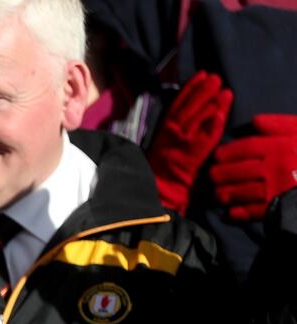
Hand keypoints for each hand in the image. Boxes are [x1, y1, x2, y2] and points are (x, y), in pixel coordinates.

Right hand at [147, 71, 233, 214]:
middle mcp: (173, 131)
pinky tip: (221, 115)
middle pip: (190, 106)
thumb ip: (173, 127)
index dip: (191, 87)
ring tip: (224, 90)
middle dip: (203, 90)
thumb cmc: (161, 166)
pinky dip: (213, 126)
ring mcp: (184, 141)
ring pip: (199, 118)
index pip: (179, 102)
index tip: (202, 74)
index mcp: (165, 127)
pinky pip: (205, 137)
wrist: (159, 187)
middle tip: (216, 77)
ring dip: (212, 103)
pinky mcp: (194, 153)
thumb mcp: (163, 142)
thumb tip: (186, 110)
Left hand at [210, 113, 296, 220]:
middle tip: (212, 176)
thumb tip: (254, 121)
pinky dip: (240, 213)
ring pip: (241, 192)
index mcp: (278, 147)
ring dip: (225, 194)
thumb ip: (279, 124)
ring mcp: (277, 188)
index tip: (218, 156)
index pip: (243, 148)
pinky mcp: (280, 206)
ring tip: (218, 193)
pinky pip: (255, 211)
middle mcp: (274, 167)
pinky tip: (231, 212)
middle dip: (219, 174)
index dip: (226, 153)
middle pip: (236, 171)